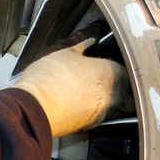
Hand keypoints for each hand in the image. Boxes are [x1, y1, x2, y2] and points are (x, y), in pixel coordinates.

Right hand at [14, 32, 131, 137]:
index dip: (113, 60)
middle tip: (94, 71)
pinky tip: (72, 99)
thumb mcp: (65, 51)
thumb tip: (93, 33)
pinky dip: (88, 107)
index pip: (126, 66)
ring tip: (81, 85)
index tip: (102, 55)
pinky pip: (94, 114)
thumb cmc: (50, 79)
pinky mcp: (86, 126)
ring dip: (100, 95)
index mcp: (114, 74)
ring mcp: (101, 114)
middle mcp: (114, 97)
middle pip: (123, 88)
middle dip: (112, 81)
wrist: (33, 110)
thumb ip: (84, 40)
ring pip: (110, 103)